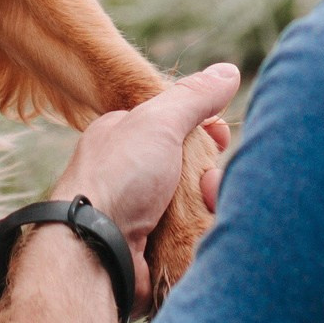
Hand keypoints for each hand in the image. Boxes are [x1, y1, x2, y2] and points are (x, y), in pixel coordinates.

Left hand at [52, 64, 239, 297]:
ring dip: (210, 207)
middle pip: (195, 171)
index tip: (221, 138)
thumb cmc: (117, 179)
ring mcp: (144, 217)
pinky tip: (200, 238)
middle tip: (207, 185)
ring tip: (204, 212)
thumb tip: (228, 71)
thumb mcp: (156, 123)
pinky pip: (196, 240)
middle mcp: (133, 177)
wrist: (95, 252)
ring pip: (200, 208)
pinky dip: (203, 237)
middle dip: (211, 177)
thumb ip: (192, 98)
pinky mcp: (157, 252)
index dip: (205, 134)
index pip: (178, 129)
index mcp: (126, 140)